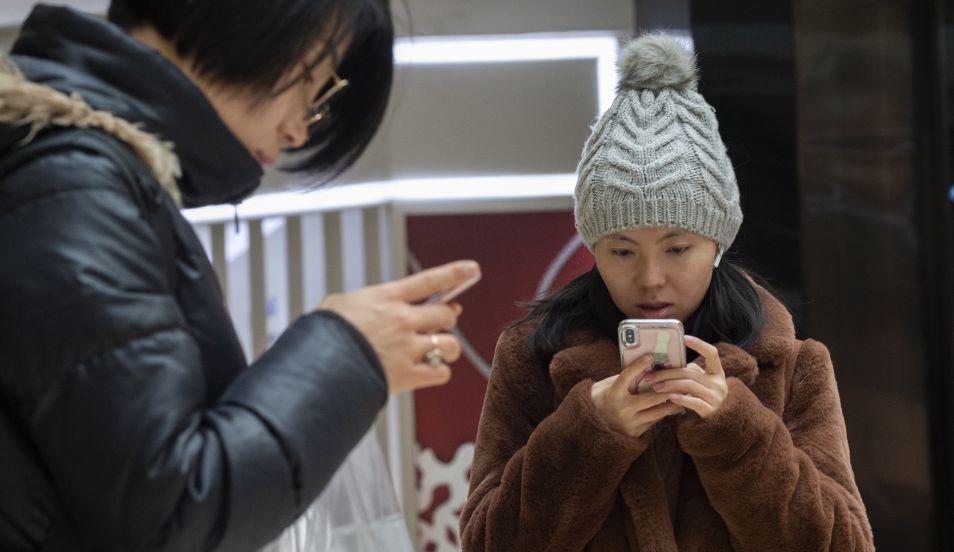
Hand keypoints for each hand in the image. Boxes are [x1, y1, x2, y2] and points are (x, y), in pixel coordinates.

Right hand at [320, 260, 480, 393]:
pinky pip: (441, 373)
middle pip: (447, 314)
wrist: (319, 366)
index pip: (429, 280)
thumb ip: (362, 304)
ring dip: (448, 348)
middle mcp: (403, 320)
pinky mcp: (408, 375)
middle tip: (442, 321)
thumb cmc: (323, 335)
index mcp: (387, 298)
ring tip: (438, 350)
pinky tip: (428, 372)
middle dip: (448, 317)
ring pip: (450, 344)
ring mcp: (408, 347)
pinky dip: (438, 373)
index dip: (454, 273)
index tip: (472, 269)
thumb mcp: (338, 305)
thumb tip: (365, 309)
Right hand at [590, 353, 683, 437]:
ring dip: (672, 403)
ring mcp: (629, 422)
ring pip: (657, 412)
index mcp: (612, 394)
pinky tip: (672, 406)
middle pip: (651, 397)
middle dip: (668, 388)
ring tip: (683, 395)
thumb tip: (646, 367)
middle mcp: (621, 409)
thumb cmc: (604, 398)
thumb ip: (625, 378)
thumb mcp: (609, 385)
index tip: (650, 355)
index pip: (626, 376)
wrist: (593, 424)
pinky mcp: (635, 432)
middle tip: (681, 380)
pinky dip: (663, 413)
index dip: (638, 365)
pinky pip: (654, 421)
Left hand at [642, 335, 726, 417]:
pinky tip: (669, 397)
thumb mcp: (697, 383)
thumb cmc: (699, 399)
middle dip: (668, 373)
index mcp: (717, 373)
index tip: (684, 338)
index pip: (712, 353)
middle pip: (690, 372)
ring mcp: (717, 398)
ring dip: (669, 385)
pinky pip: (693, 402)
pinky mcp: (711, 411)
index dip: (699, 344)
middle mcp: (720, 384)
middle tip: (650, 375)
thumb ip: (687, 373)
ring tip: (655, 386)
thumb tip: (662, 363)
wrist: (712, 425)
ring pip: (689, 385)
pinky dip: (681, 398)